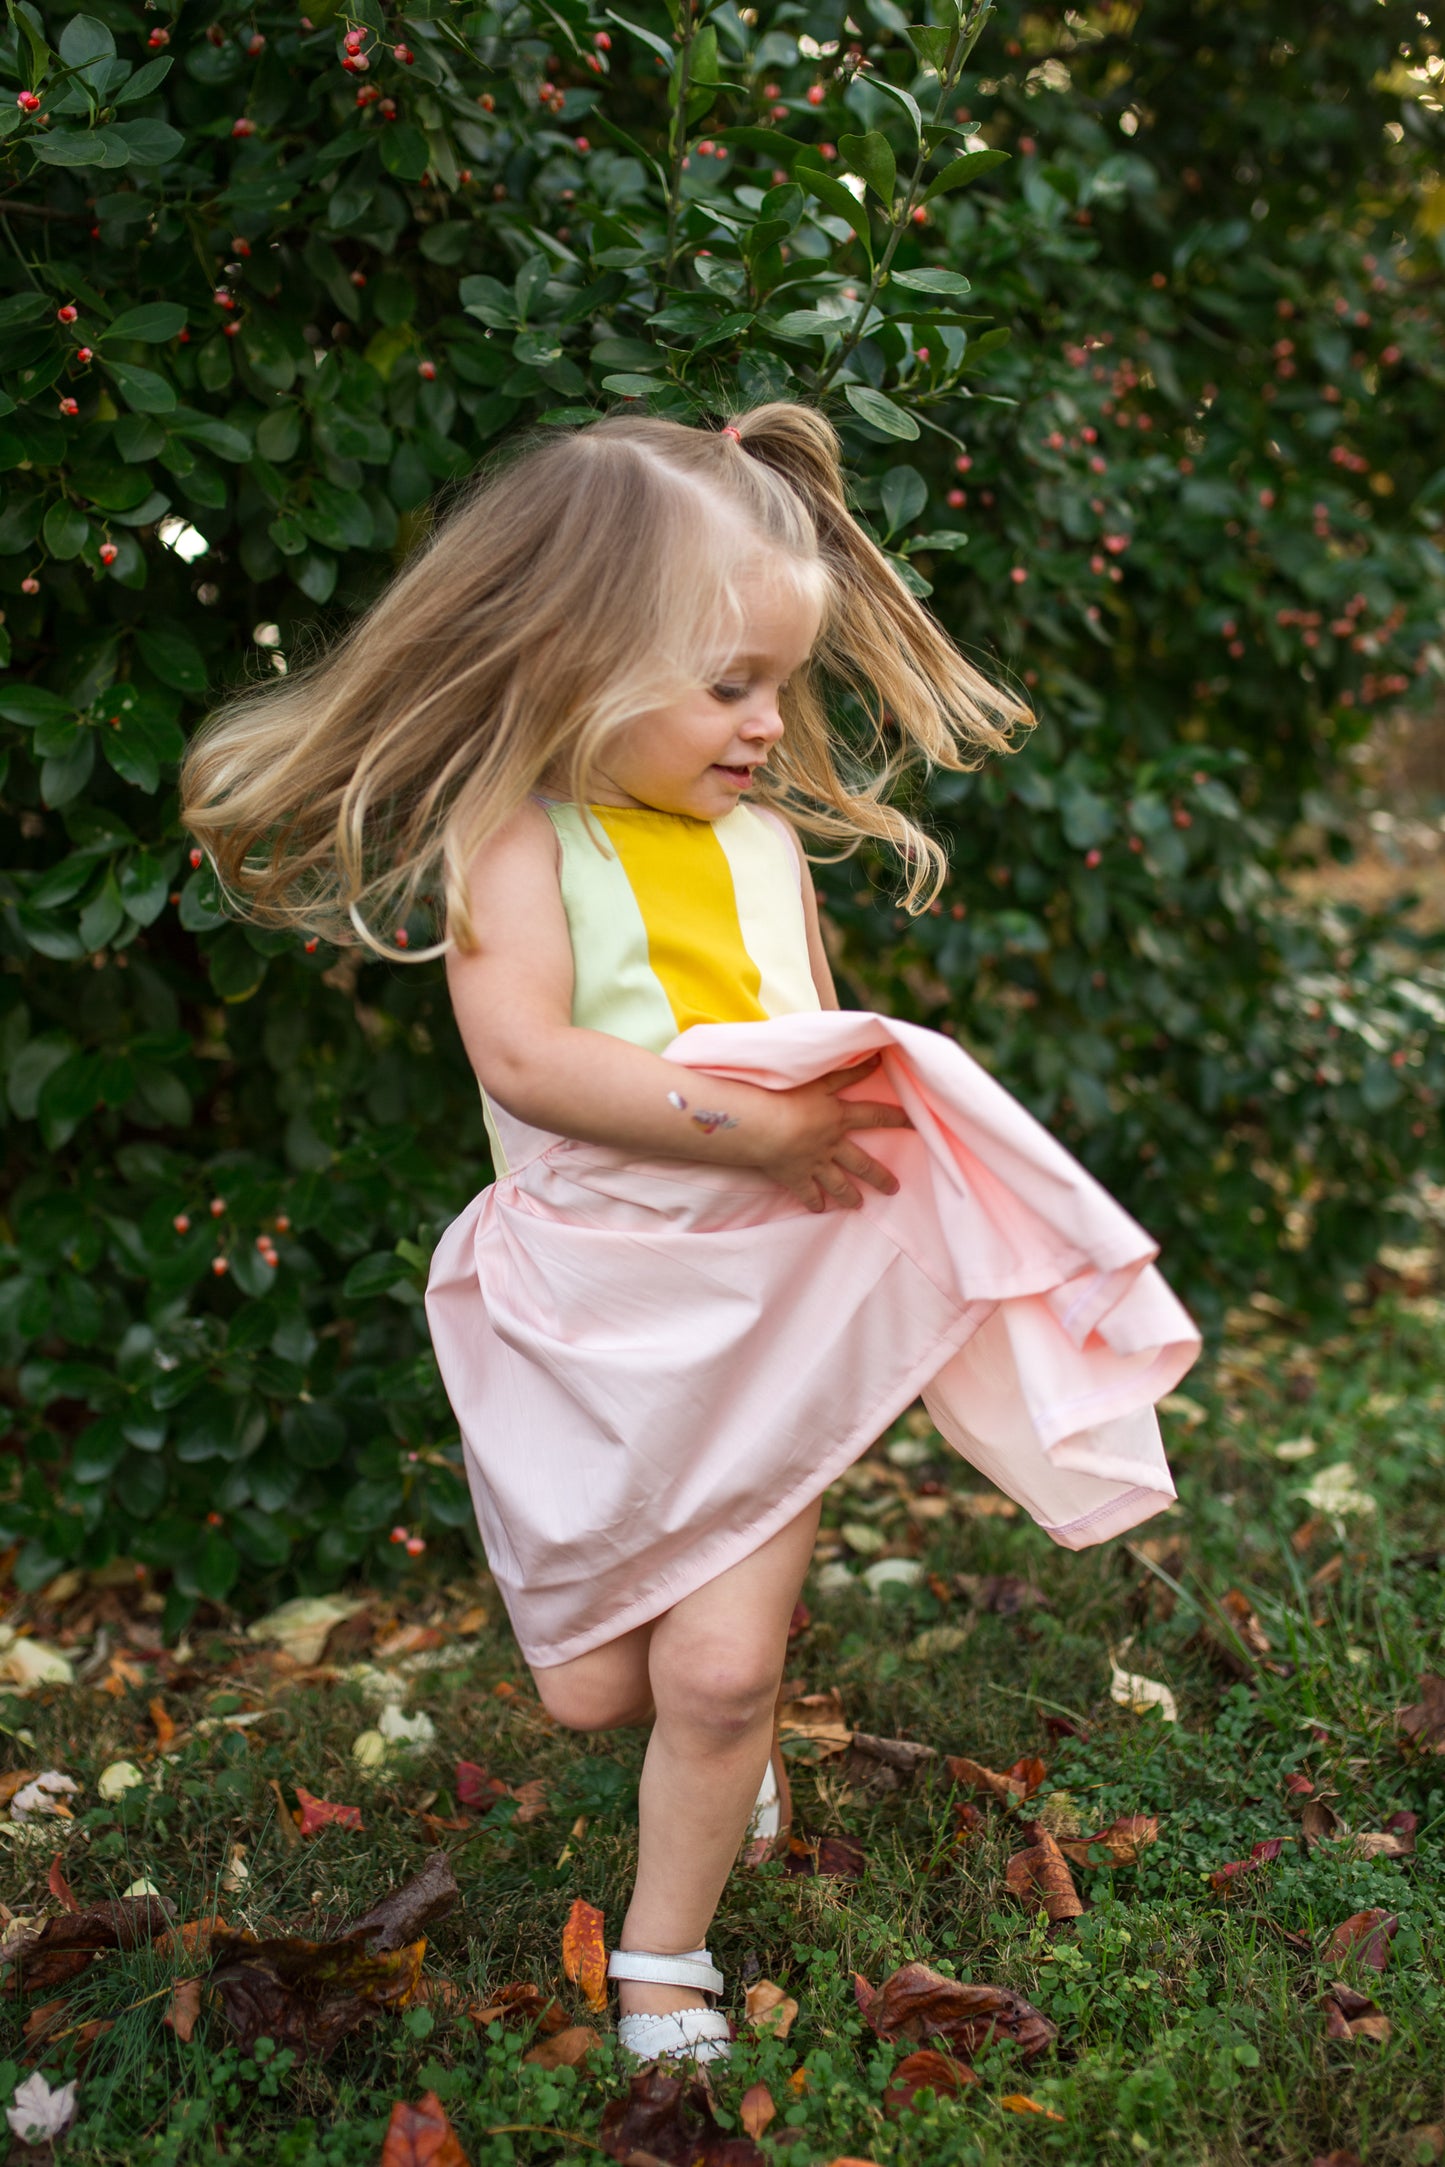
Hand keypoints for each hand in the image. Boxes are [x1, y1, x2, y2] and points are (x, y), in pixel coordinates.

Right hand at [753, 1051, 912, 1212]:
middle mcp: (832, 1145)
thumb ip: (848, 1071)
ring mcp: (814, 1164)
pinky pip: (807, 1193)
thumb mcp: (820, 1080)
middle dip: (879, 1177)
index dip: (897, 1119)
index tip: (916, 1126)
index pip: (875, 1116)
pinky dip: (814, 1202)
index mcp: (839, 1118)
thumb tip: (878, 1058)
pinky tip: (819, 1209)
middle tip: (893, 1189)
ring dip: (849, 1195)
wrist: (764, 1126)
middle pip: (862, 1163)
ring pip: (838, 1183)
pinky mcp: (794, 1176)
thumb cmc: (789, 1096)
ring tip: (859, 1205)